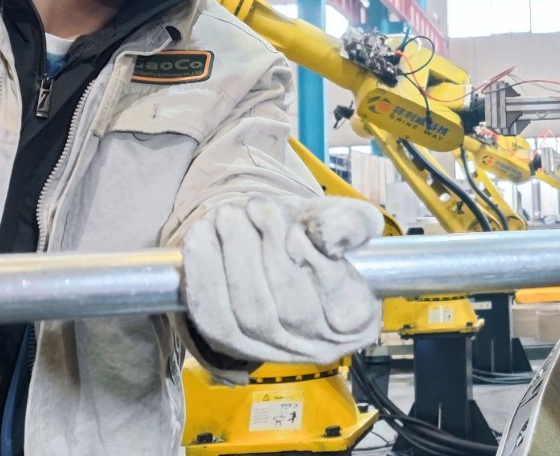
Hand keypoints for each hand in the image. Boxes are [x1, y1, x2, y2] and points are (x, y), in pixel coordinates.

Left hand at [182, 195, 383, 365]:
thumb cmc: (313, 235)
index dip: (312, 258)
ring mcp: (275, 352)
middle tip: (254, 207)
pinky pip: (213, 319)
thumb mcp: (344, 220)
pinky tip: (201, 237)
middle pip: (292, 308)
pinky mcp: (232, 346)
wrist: (271, 250)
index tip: (293, 223)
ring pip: (252, 314)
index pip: (336, 292)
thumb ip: (349, 223)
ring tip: (230, 216)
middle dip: (269, 251)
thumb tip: (328, 237)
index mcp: (358, 317)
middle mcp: (320, 346)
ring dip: (236, 258)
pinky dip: (203, 275)